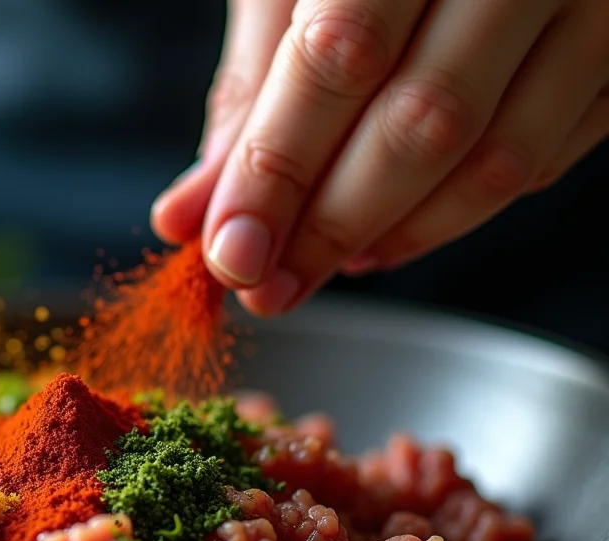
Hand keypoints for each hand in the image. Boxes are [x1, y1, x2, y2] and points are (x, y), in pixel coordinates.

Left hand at [152, 0, 608, 316]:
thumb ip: (253, 87)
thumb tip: (199, 211)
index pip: (341, 59)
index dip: (278, 172)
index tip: (230, 253)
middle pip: (425, 123)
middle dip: (330, 226)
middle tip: (267, 285)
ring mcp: (593, 2)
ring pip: (499, 159)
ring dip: (398, 236)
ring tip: (325, 263)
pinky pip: (549, 158)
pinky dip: (461, 212)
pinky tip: (396, 231)